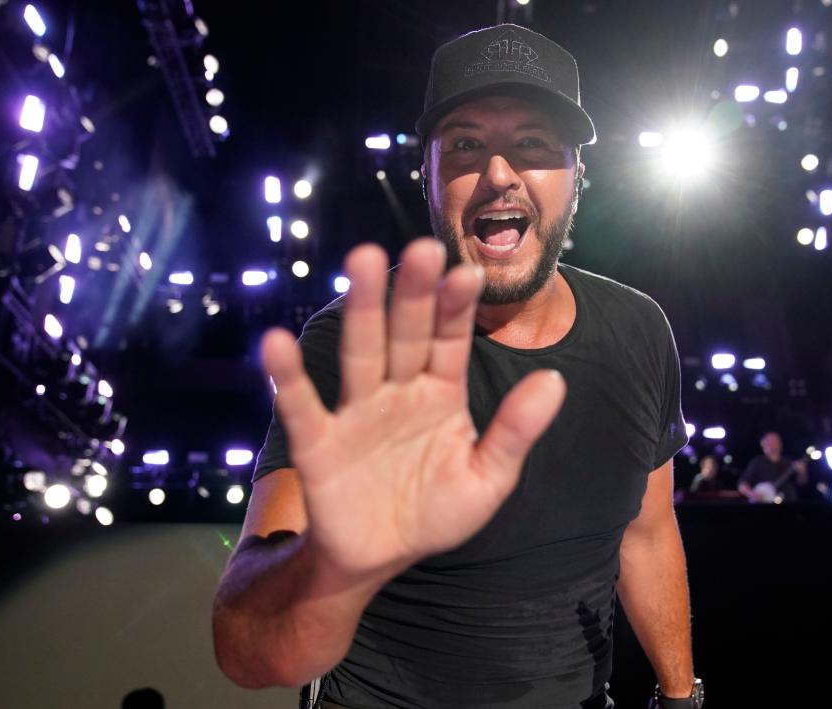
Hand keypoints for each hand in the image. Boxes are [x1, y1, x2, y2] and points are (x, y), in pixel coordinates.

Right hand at [262, 239, 565, 582]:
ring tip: (363, 262)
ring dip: (362, 310)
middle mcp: (398, 391)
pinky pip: (302, 407)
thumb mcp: (487, 479)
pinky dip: (287, 378)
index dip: (458, 308)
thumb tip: (555, 380)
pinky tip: (276, 342)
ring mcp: (357, 412)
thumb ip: (515, 431)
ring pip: (361, 353)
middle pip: (406, 334)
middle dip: (414, 293)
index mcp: (441, 394)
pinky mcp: (318, 443)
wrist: (380, 556)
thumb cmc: (435, 512)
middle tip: (424, 247)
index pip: (451, 341)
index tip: (468, 272)